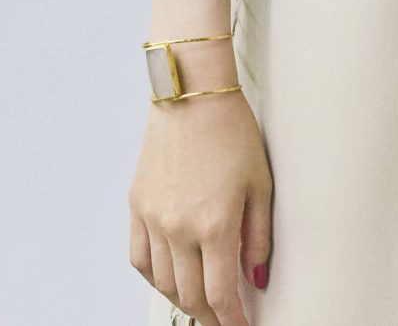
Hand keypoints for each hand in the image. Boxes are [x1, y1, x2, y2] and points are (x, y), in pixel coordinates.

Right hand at [129, 73, 272, 325]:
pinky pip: (140, 258)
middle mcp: (178, 226)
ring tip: (201, 304)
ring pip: (164, 282)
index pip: (220, 295)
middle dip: (210, 316)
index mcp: (214, 224)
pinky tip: (170, 278)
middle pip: (190, 296)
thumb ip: (259, 238)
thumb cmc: (230, 130)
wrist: (190, 93)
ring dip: (183, 300)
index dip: (232, 320)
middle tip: (224, 319)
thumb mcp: (261, 184)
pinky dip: (155, 277)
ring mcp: (153, 217)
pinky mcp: (137, 205)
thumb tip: (256, 277)